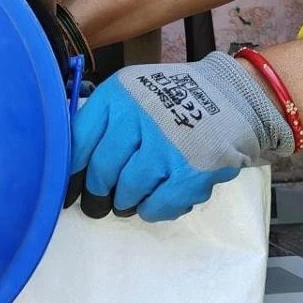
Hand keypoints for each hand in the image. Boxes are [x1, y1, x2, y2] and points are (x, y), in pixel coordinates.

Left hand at [66, 53, 291, 220]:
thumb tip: (72, 165)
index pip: (79, 141)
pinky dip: (152, 210)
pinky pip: (159, 206)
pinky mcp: (193, 171)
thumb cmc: (172, 99)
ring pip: (128, 192)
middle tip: (98, 201)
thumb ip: (103, 122)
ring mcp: (167, 146)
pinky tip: (153, 203)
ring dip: (124, 202)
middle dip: (97, 192)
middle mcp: (140, 117)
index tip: (69, 189)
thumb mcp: (131, 93)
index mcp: (119, 95)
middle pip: (102, 170)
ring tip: (128, 200)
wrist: (233, 97)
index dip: (71, 171)